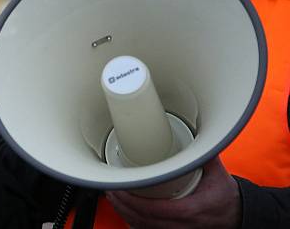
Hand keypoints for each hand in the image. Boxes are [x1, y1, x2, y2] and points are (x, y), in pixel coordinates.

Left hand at [106, 157, 240, 228]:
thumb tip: (193, 130)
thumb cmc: (226, 196)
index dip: (133, 201)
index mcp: (192, 209)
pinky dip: (133, 222)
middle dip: (123, 204)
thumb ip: (203, 153)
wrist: (238, 216)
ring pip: (143, 227)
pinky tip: (124, 211)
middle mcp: (183, 225)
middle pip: (144, 219)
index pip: (156, 209)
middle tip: (111, 187)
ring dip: (124, 212)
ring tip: (113, 196)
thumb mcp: (218, 173)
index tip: (121, 186)